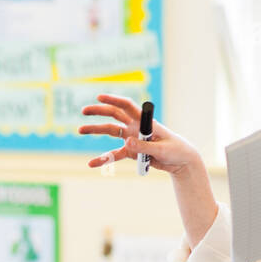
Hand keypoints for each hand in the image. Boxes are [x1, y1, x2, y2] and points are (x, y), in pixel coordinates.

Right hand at [78, 94, 204, 175]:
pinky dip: (104, 159)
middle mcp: (136, 127)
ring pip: (110, 131)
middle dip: (99, 112)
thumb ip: (144, 145)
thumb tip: (126, 142)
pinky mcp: (131, 152)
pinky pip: (114, 155)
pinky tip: (91, 164)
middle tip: (84, 111)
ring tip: (80, 130)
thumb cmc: (175, 150)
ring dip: (95, 130)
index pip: (127, 106)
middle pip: (114, 116)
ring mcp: (132, 139)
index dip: (113, 100)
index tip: (99, 97)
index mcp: (145, 121)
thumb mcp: (162, 148)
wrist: (180, 162)